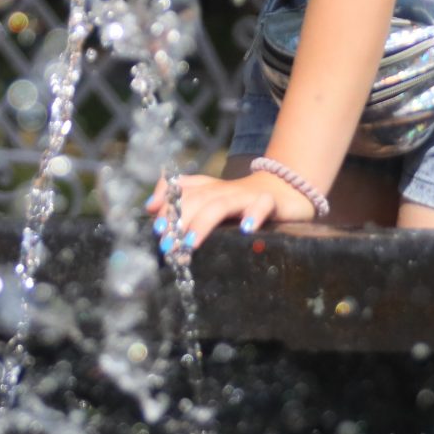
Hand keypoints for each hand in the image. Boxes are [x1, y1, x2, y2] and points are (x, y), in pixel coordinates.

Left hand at [143, 168, 317, 255]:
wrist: (284, 188)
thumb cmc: (241, 201)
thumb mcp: (209, 200)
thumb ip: (180, 200)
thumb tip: (149, 206)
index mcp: (208, 189)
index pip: (182, 192)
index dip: (168, 206)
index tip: (156, 227)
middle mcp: (224, 189)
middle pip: (197, 199)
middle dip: (180, 221)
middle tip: (168, 246)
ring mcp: (246, 195)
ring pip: (221, 204)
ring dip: (203, 223)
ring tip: (190, 243)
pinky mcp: (270, 202)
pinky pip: (262, 205)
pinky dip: (254, 215)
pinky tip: (246, 229)